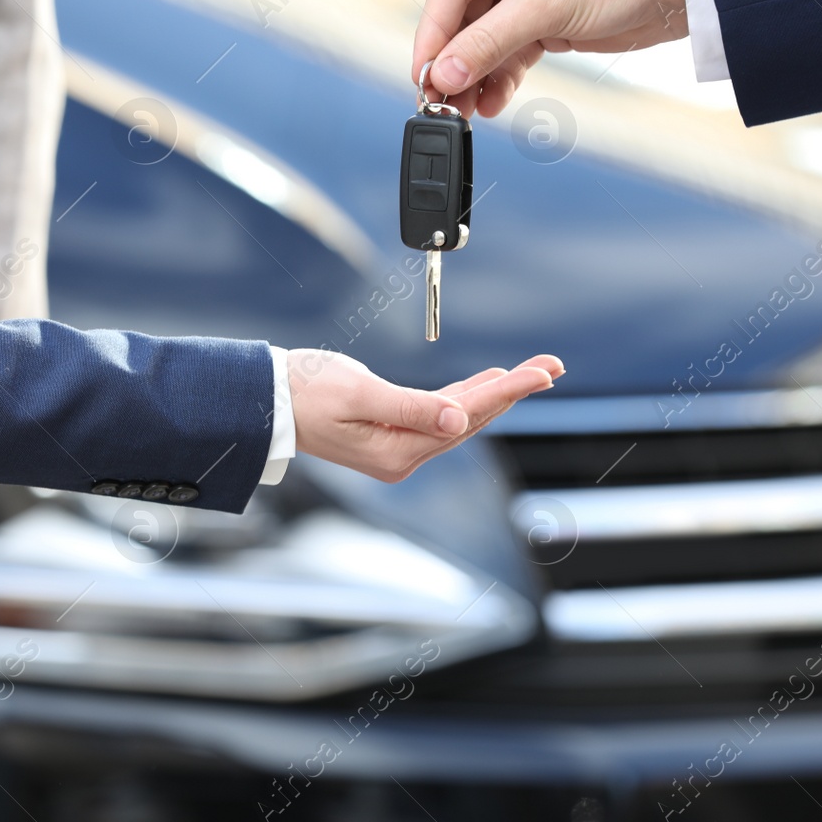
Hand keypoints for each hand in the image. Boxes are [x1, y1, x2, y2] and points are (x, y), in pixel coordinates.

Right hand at [290, 350, 562, 482]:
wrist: (268, 402)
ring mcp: (400, 447)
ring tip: (535, 372)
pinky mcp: (393, 433)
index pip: (466, 415)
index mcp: (399, 451)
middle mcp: (405, 455)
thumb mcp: (359, 395)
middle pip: (473, 419)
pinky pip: (442, 414)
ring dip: (497, 393)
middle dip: (514, 391)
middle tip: (552, 366)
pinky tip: (489, 383)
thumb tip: (458, 420)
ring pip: (461, 417)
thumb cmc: (305, 391)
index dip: (508, 391)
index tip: (542, 373)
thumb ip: (410, 408)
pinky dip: (468, 396)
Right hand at [412, 0, 684, 118]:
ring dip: (473, 76)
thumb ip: (489, 42)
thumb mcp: (546, 8)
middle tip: (439, 100)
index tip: (423, 76)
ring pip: (481, 38)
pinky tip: (491, 102)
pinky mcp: (538, 14)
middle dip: (454, 61)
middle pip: (461, 15)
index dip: (433, 35)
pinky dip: (499, 77)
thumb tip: (445, 74)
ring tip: (463, 110)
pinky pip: (506, 49)